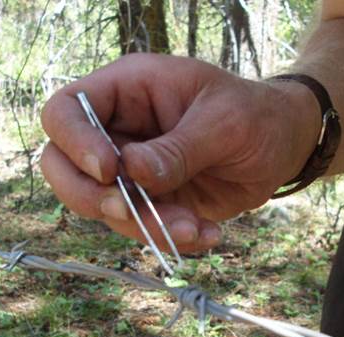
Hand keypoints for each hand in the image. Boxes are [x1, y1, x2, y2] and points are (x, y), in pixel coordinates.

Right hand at [40, 53, 320, 252]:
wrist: (282, 148)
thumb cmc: (256, 116)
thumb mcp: (225, 123)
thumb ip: (178, 148)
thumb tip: (131, 172)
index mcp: (127, 90)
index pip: (65, 111)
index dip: (74, 142)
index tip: (110, 170)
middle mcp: (119, 130)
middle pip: (61, 166)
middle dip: (90, 197)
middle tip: (129, 210)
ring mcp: (129, 170)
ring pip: (102, 208)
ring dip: (145, 226)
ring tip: (196, 228)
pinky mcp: (149, 202)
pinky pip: (139, 229)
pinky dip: (168, 239)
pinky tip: (207, 234)